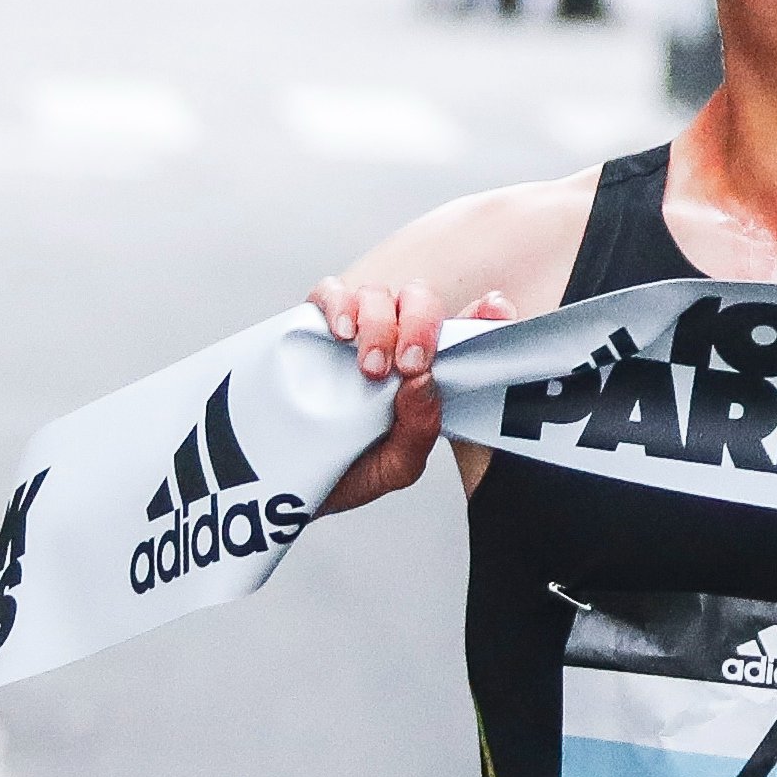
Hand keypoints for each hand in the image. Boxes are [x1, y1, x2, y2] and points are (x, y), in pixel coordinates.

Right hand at [307, 275, 514, 512]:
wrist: (280, 485)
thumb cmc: (346, 471)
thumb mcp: (392, 467)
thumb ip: (418, 432)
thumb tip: (425, 383)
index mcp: (424, 371)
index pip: (465, 327)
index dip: (486, 312)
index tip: (496, 308)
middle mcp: (394, 341)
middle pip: (420, 300)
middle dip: (421, 326)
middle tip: (409, 366)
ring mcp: (354, 332)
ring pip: (378, 294)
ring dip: (380, 323)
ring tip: (369, 367)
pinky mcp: (312, 327)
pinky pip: (328, 292)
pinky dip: (337, 303)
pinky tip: (340, 333)